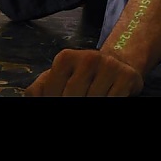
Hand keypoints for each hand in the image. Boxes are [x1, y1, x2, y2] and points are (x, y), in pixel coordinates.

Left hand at [24, 48, 143, 96]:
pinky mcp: (126, 77)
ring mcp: (109, 66)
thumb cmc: (82, 74)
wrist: (118, 63)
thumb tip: (34, 98)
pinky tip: (105, 97)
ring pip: (93, 99)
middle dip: (72, 102)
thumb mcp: (58, 76)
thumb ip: (40, 88)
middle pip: (72, 96)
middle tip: (78, 98)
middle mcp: (88, 58)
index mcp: (65, 58)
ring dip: (91, 102)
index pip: (53, 92)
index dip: (53, 100)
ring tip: (90, 96)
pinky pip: (112, 99)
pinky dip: (107, 101)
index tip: (58, 99)